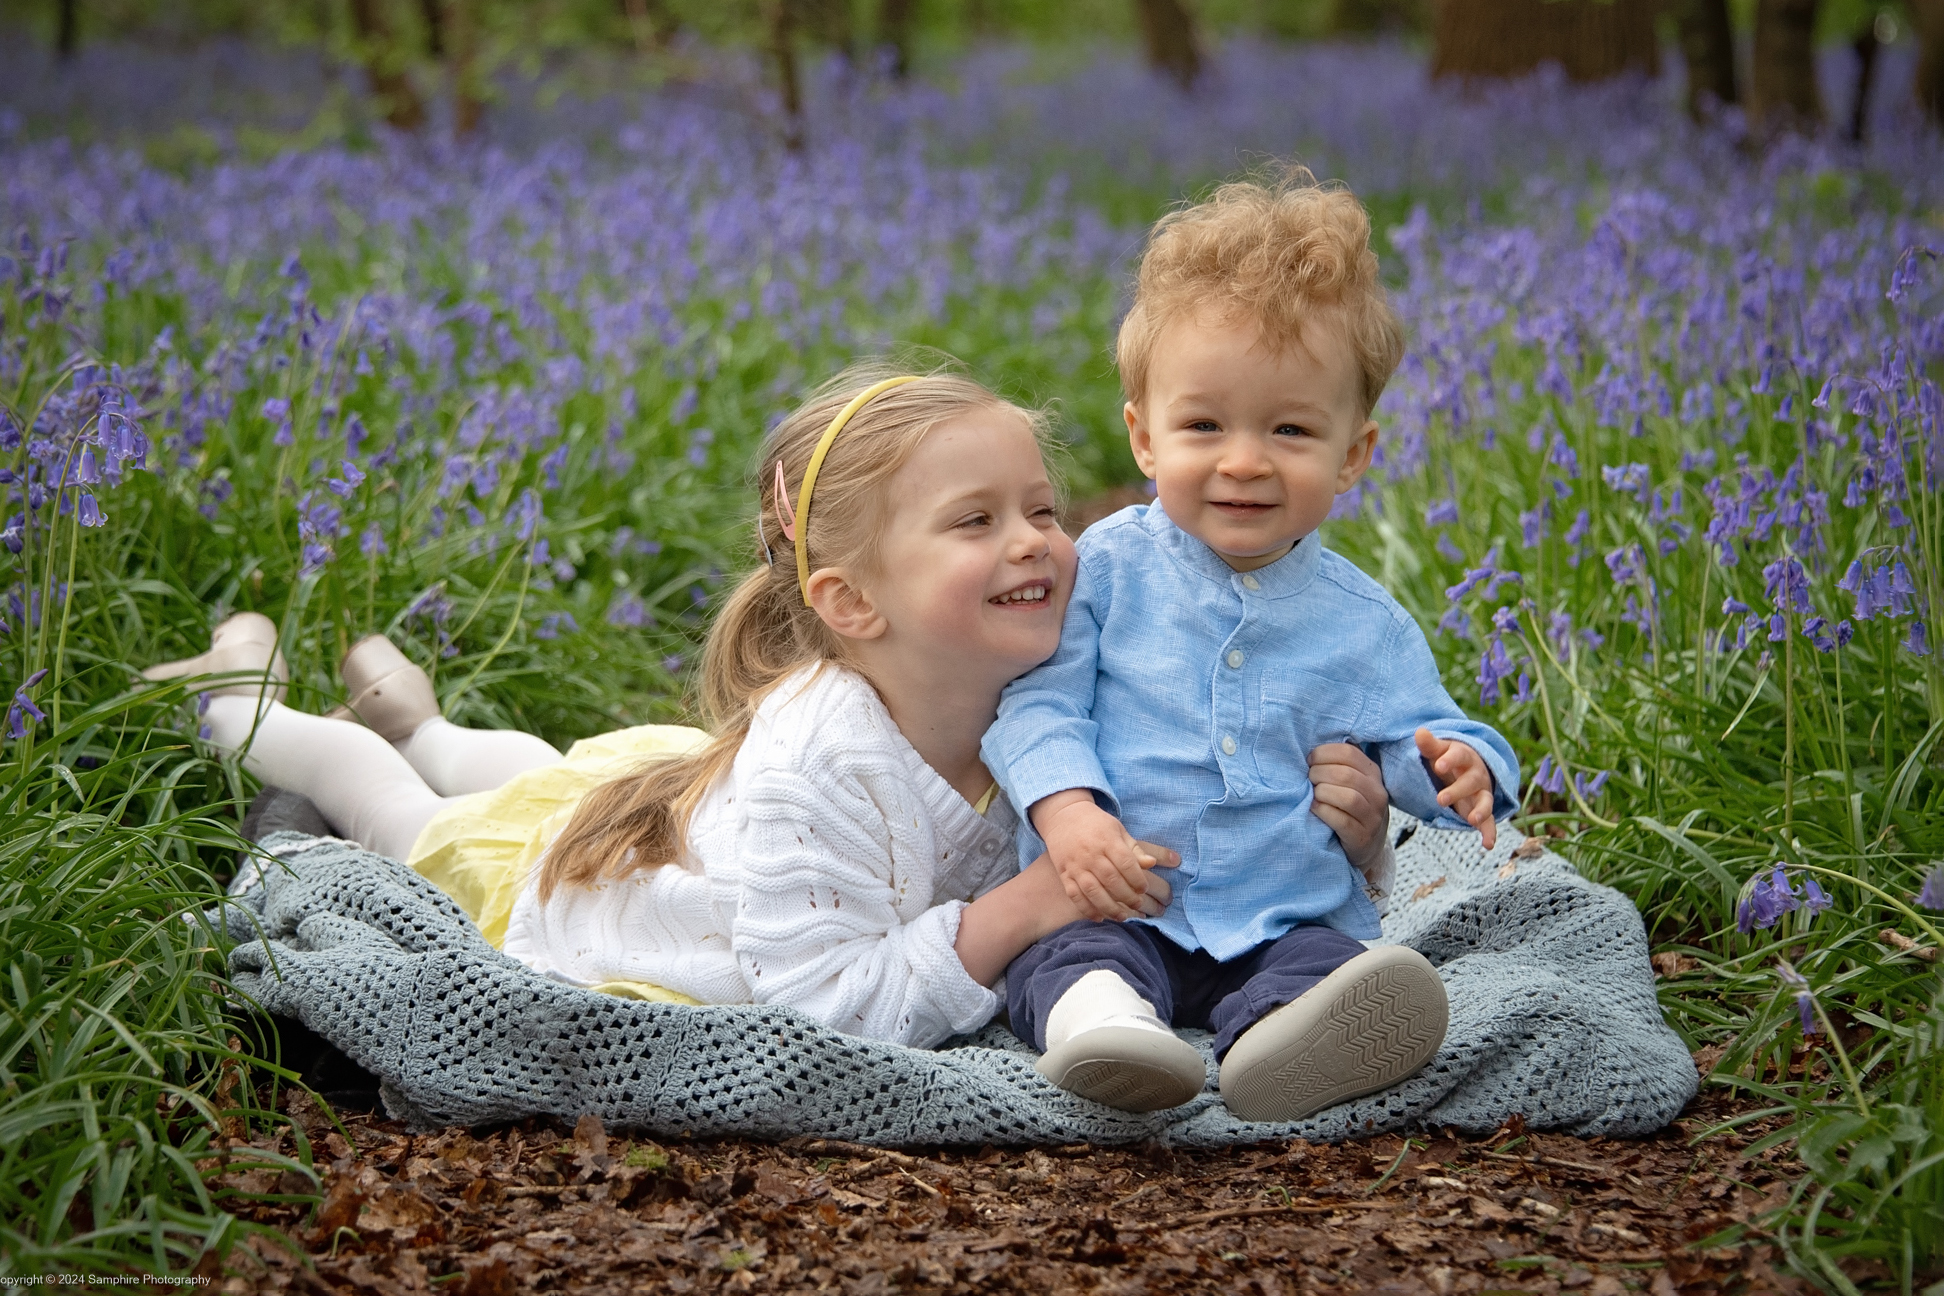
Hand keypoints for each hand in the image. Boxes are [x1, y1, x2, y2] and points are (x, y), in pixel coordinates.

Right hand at [1032, 791, 1176, 920]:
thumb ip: (1134, 848)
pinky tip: (1099, 917)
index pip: (1125, 863)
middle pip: (1111, 880)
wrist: (1063, 817)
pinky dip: (1086, 909)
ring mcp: (1075, 865)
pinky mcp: (1064, 874)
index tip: (1144, 888)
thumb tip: (1152, 863)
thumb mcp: (1117, 829)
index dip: (1137, 879)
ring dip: (1109, 907)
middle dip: (1127, 896)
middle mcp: (1090, 853)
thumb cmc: (1096, 824)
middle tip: (1138, 904)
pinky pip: (1074, 895)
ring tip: (1122, 916)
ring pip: (1093, 891)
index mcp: (1106, 840)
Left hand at [1308, 742, 1389, 872]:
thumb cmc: (1350, 808)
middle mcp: (1377, 793)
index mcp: (1373, 773)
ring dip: (1322, 792)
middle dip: (1319, 773)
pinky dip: (1324, 812)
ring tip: (1313, 795)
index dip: (1323, 753)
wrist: (1366, 847)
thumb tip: (1313, 743)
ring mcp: (1372, 817)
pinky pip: (1343, 821)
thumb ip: (1339, 762)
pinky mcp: (1362, 838)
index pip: (1349, 752)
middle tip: (1308, 779)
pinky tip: (1315, 809)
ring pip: (1348, 797)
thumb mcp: (1352, 782)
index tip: (1309, 760)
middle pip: (1346, 774)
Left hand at [1414, 728, 1497, 849]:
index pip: (1459, 755)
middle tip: (1440, 799)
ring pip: (1484, 801)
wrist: (1469, 767)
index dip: (1449, 759)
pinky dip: (1490, 833)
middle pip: (1470, 781)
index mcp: (1464, 757)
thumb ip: (1429, 744)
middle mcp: (1476, 775)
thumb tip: (1419, 732)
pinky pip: (1489, 822)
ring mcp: (1482, 792)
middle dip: (1457, 790)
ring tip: (1472, 820)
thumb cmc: (1448, 758)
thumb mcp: (1438, 750)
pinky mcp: (1483, 809)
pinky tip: (1488, 845)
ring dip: (1480, 810)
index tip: (1438, 765)